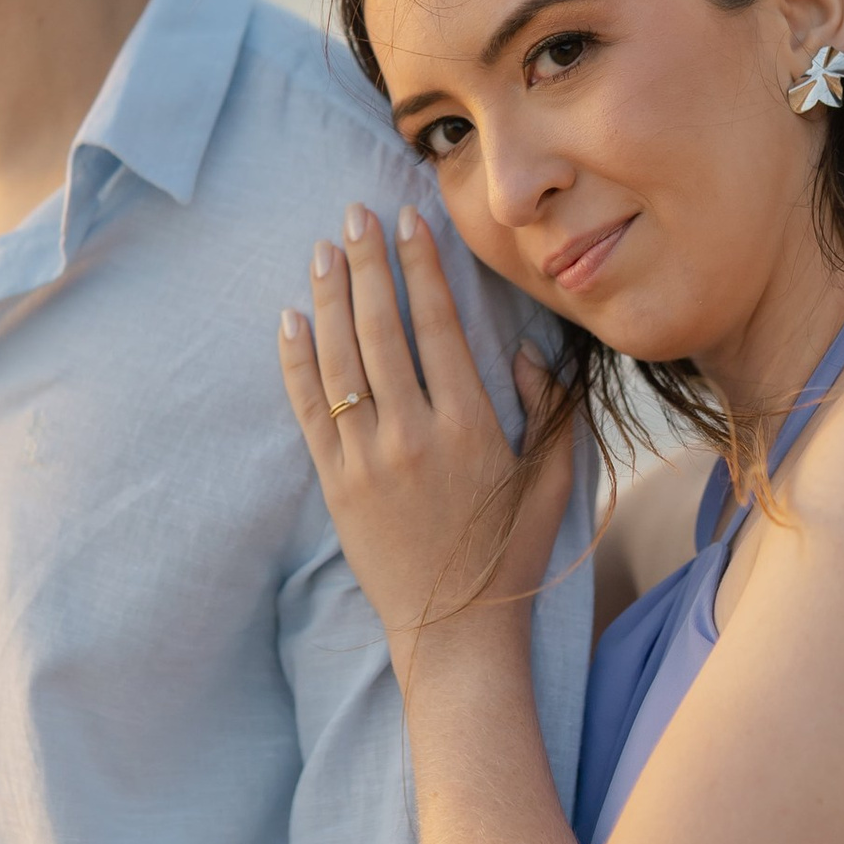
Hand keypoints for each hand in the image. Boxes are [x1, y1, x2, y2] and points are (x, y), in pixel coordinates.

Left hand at [281, 204, 573, 674]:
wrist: (456, 630)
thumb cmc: (512, 553)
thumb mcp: (552, 479)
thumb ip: (545, 408)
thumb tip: (521, 349)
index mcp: (471, 428)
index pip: (439, 326)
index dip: (422, 267)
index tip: (410, 221)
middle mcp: (413, 436)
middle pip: (381, 329)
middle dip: (367, 264)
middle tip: (355, 213)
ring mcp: (367, 460)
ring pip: (339, 361)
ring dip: (328, 298)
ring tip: (323, 249)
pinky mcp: (335, 485)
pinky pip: (309, 409)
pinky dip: (296, 360)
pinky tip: (291, 317)